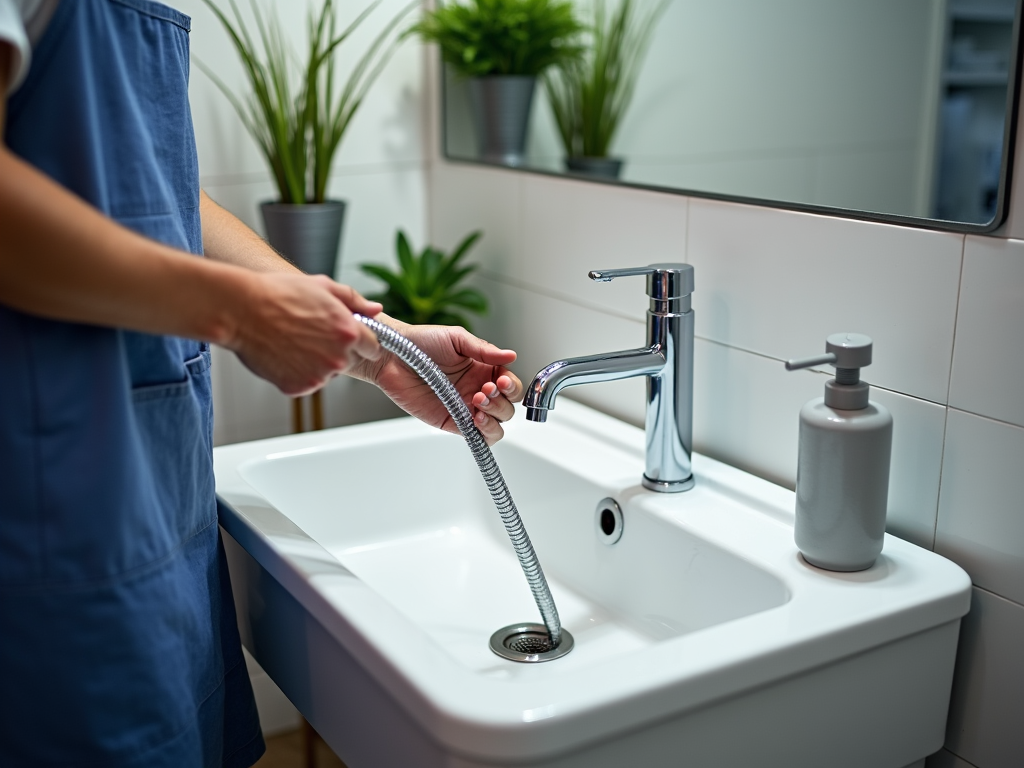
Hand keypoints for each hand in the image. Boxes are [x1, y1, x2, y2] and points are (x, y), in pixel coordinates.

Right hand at [227, 273, 381, 395]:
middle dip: (336, 350)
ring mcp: (319, 375)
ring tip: (293, 341)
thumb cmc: (279, 294)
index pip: (373, 347)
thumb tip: (375, 309)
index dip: (362, 341)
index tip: (351, 339)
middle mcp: (338, 357)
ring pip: (327, 373)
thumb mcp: (323, 286)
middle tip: (311, 334)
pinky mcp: (299, 387)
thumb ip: (355, 300)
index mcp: (349, 332)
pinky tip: (284, 353)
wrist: (241, 310)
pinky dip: (297, 373)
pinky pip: (306, 383)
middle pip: (349, 361)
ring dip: (316, 363)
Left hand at [357, 319, 523, 444]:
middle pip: (508, 407)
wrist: (393, 356)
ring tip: (478, 402)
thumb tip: (511, 356)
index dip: (512, 386)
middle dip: (501, 401)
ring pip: (497, 425)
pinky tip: (476, 419)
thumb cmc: (421, 342)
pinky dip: (484, 432)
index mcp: (484, 370)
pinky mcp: (452, 423)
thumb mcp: (457, 338)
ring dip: (495, 416)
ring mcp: (466, 409)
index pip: (511, 386)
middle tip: (484, 389)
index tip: (501, 380)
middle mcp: (478, 390)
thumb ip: (484, 350)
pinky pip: (478, 437)